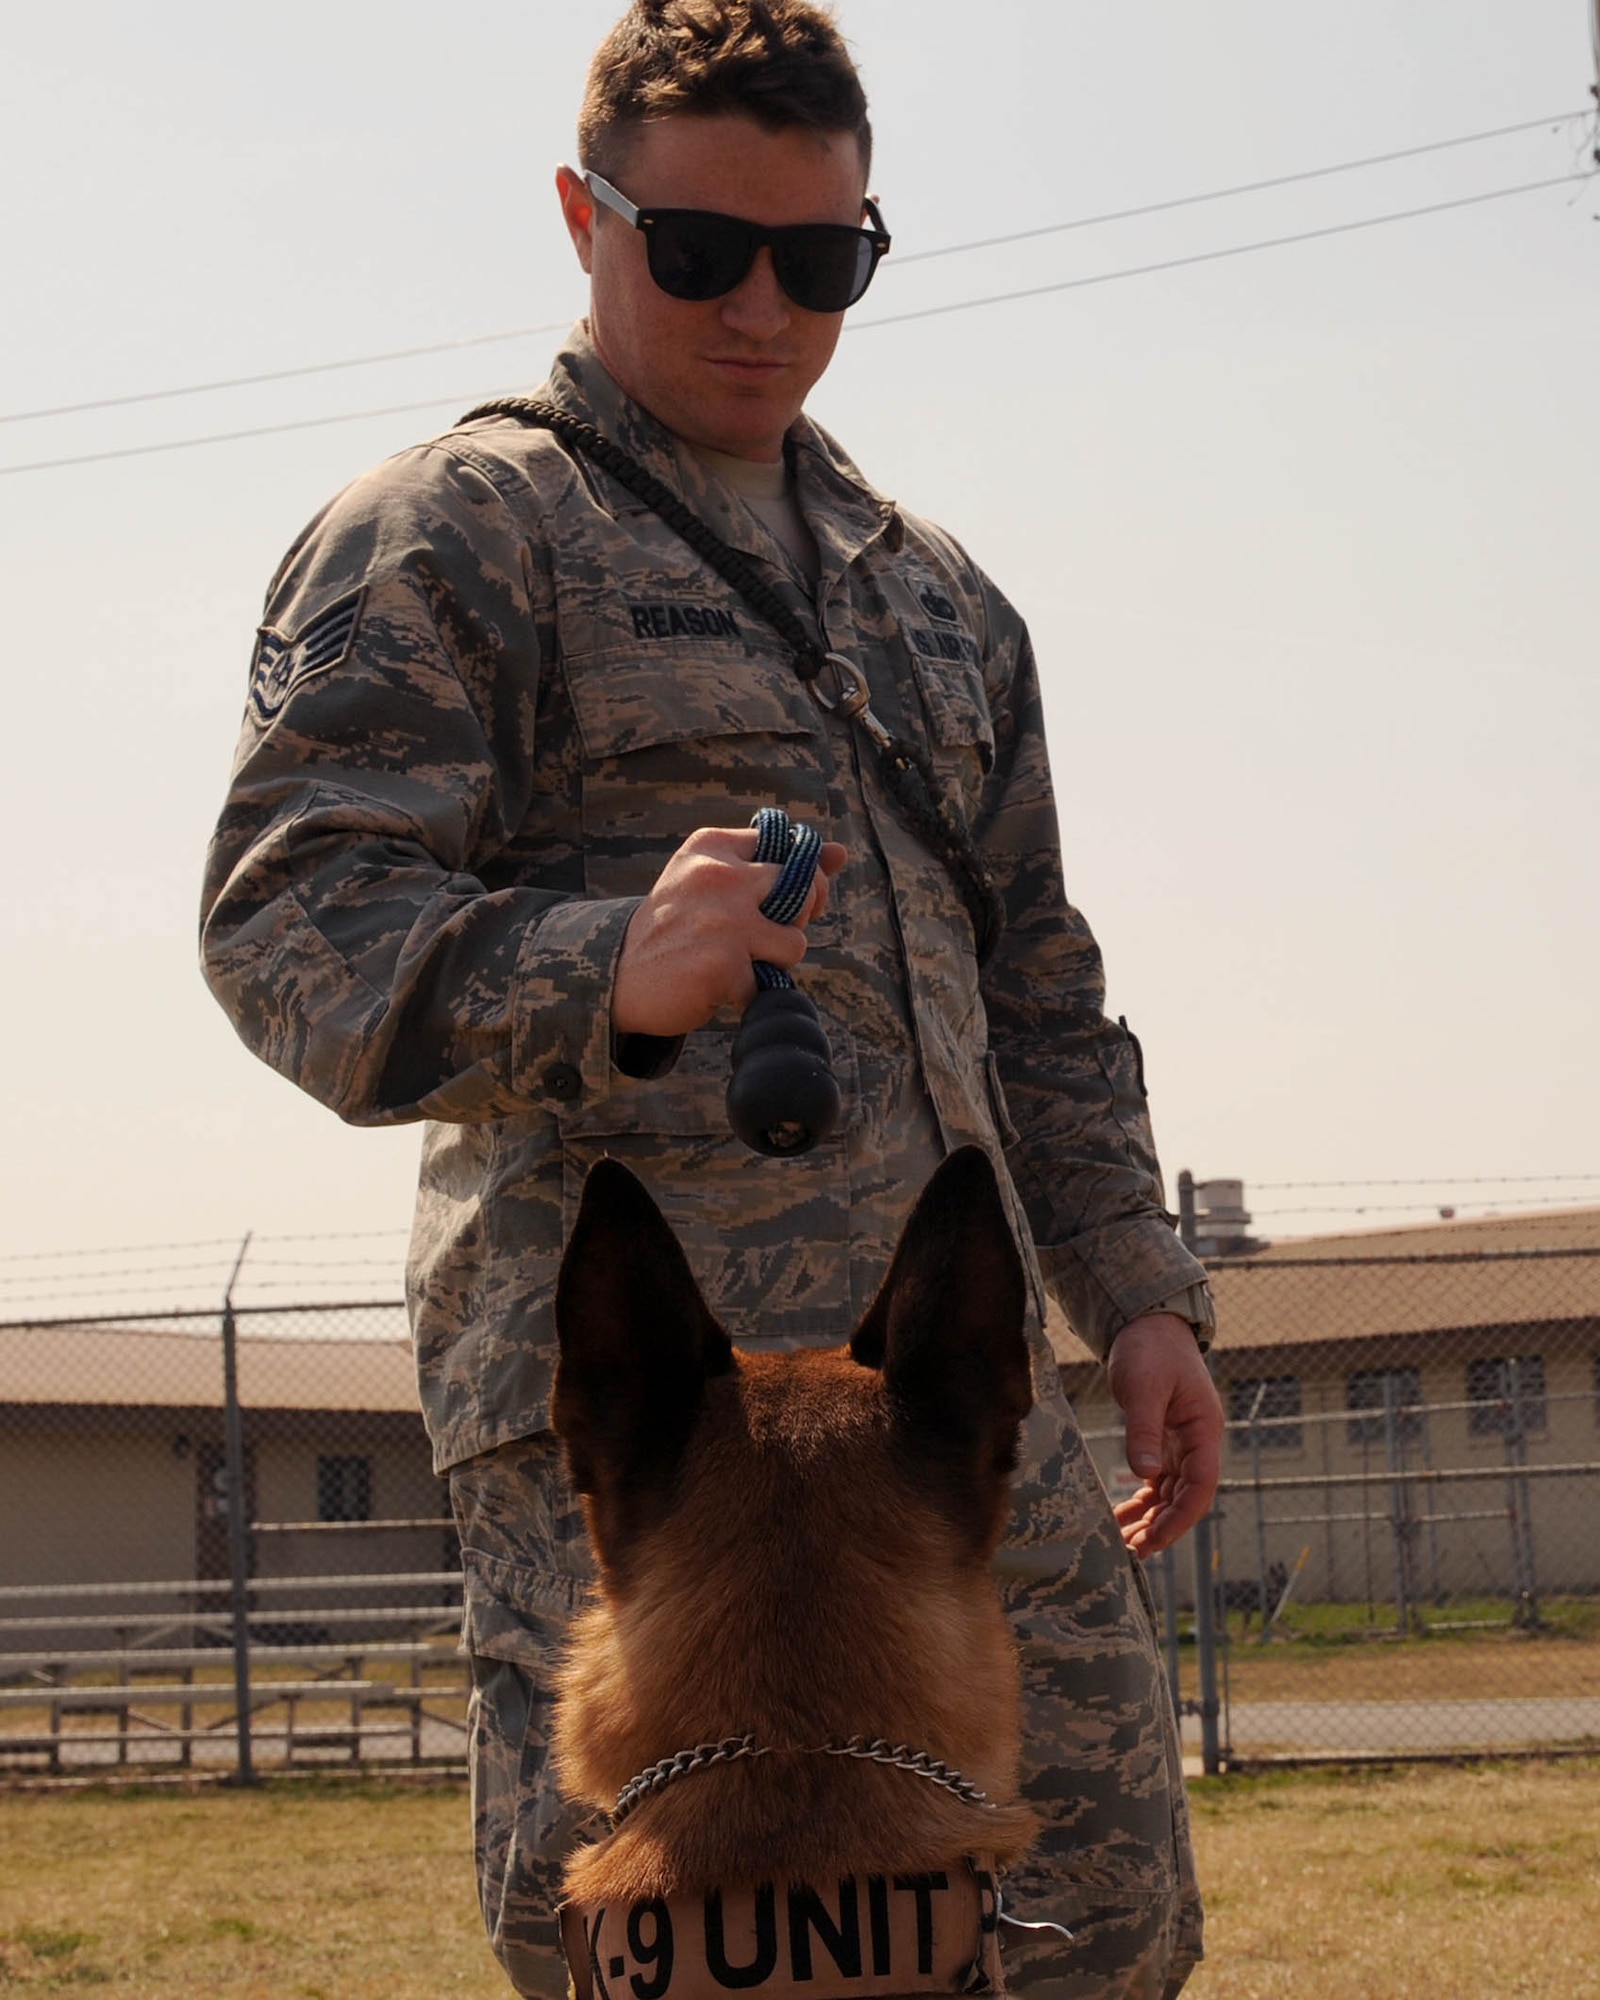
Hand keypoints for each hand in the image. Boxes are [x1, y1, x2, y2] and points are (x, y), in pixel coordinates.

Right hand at [612, 826, 846, 1038]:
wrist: (618, 976)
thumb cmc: (676, 926)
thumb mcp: (713, 880)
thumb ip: (777, 864)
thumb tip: (842, 853)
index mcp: (714, 846)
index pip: (791, 848)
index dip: (799, 879)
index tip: (773, 899)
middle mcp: (720, 876)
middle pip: (805, 891)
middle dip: (795, 919)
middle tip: (757, 935)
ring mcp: (725, 921)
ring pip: (795, 943)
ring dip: (773, 962)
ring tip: (738, 963)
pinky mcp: (725, 965)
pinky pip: (769, 984)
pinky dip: (749, 993)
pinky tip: (717, 986)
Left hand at [1105, 1312, 1222, 1557]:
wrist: (1147, 1325)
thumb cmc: (1150, 1350)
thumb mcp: (1144, 1388)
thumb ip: (1144, 1430)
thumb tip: (1145, 1474)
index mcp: (1203, 1430)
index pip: (1201, 1485)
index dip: (1181, 1517)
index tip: (1156, 1539)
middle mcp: (1197, 1443)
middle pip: (1186, 1497)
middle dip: (1162, 1527)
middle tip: (1132, 1554)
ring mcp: (1181, 1444)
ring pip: (1170, 1494)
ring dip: (1151, 1520)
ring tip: (1124, 1545)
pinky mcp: (1162, 1442)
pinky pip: (1157, 1482)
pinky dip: (1142, 1502)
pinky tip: (1122, 1518)